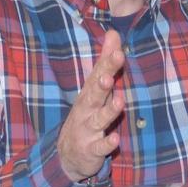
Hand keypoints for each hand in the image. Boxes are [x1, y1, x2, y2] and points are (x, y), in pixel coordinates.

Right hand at [58, 30, 125, 182]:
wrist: (67, 154)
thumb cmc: (87, 113)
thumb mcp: (95, 88)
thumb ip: (105, 62)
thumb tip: (113, 32)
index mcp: (90, 92)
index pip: (99, 74)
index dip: (108, 64)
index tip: (118, 51)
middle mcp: (87, 109)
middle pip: (95, 94)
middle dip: (102, 84)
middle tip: (109, 75)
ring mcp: (88, 129)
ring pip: (99, 119)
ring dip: (109, 111)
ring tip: (120, 102)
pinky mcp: (91, 149)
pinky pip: (99, 147)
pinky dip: (106, 143)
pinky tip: (115, 139)